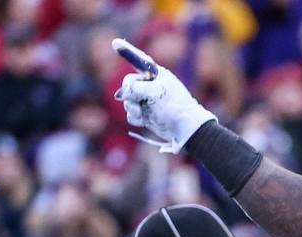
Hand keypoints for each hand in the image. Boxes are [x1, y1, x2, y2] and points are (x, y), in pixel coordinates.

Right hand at [112, 38, 216, 153]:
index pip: (139, 60)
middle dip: (129, 92)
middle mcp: (150, 86)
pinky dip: (135, 117)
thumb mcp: (156, 92)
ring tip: (142, 112)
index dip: (127, 51)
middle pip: (128, 83)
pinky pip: (131, 114)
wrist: (186, 129)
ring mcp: (147, 101)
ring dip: (131, 107)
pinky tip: (143, 120)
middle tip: (137, 99)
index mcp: (156, 75)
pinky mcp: (145, 115)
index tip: (115, 43)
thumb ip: (136, 88)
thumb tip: (124, 94)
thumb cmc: (175, 106)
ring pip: (127, 100)